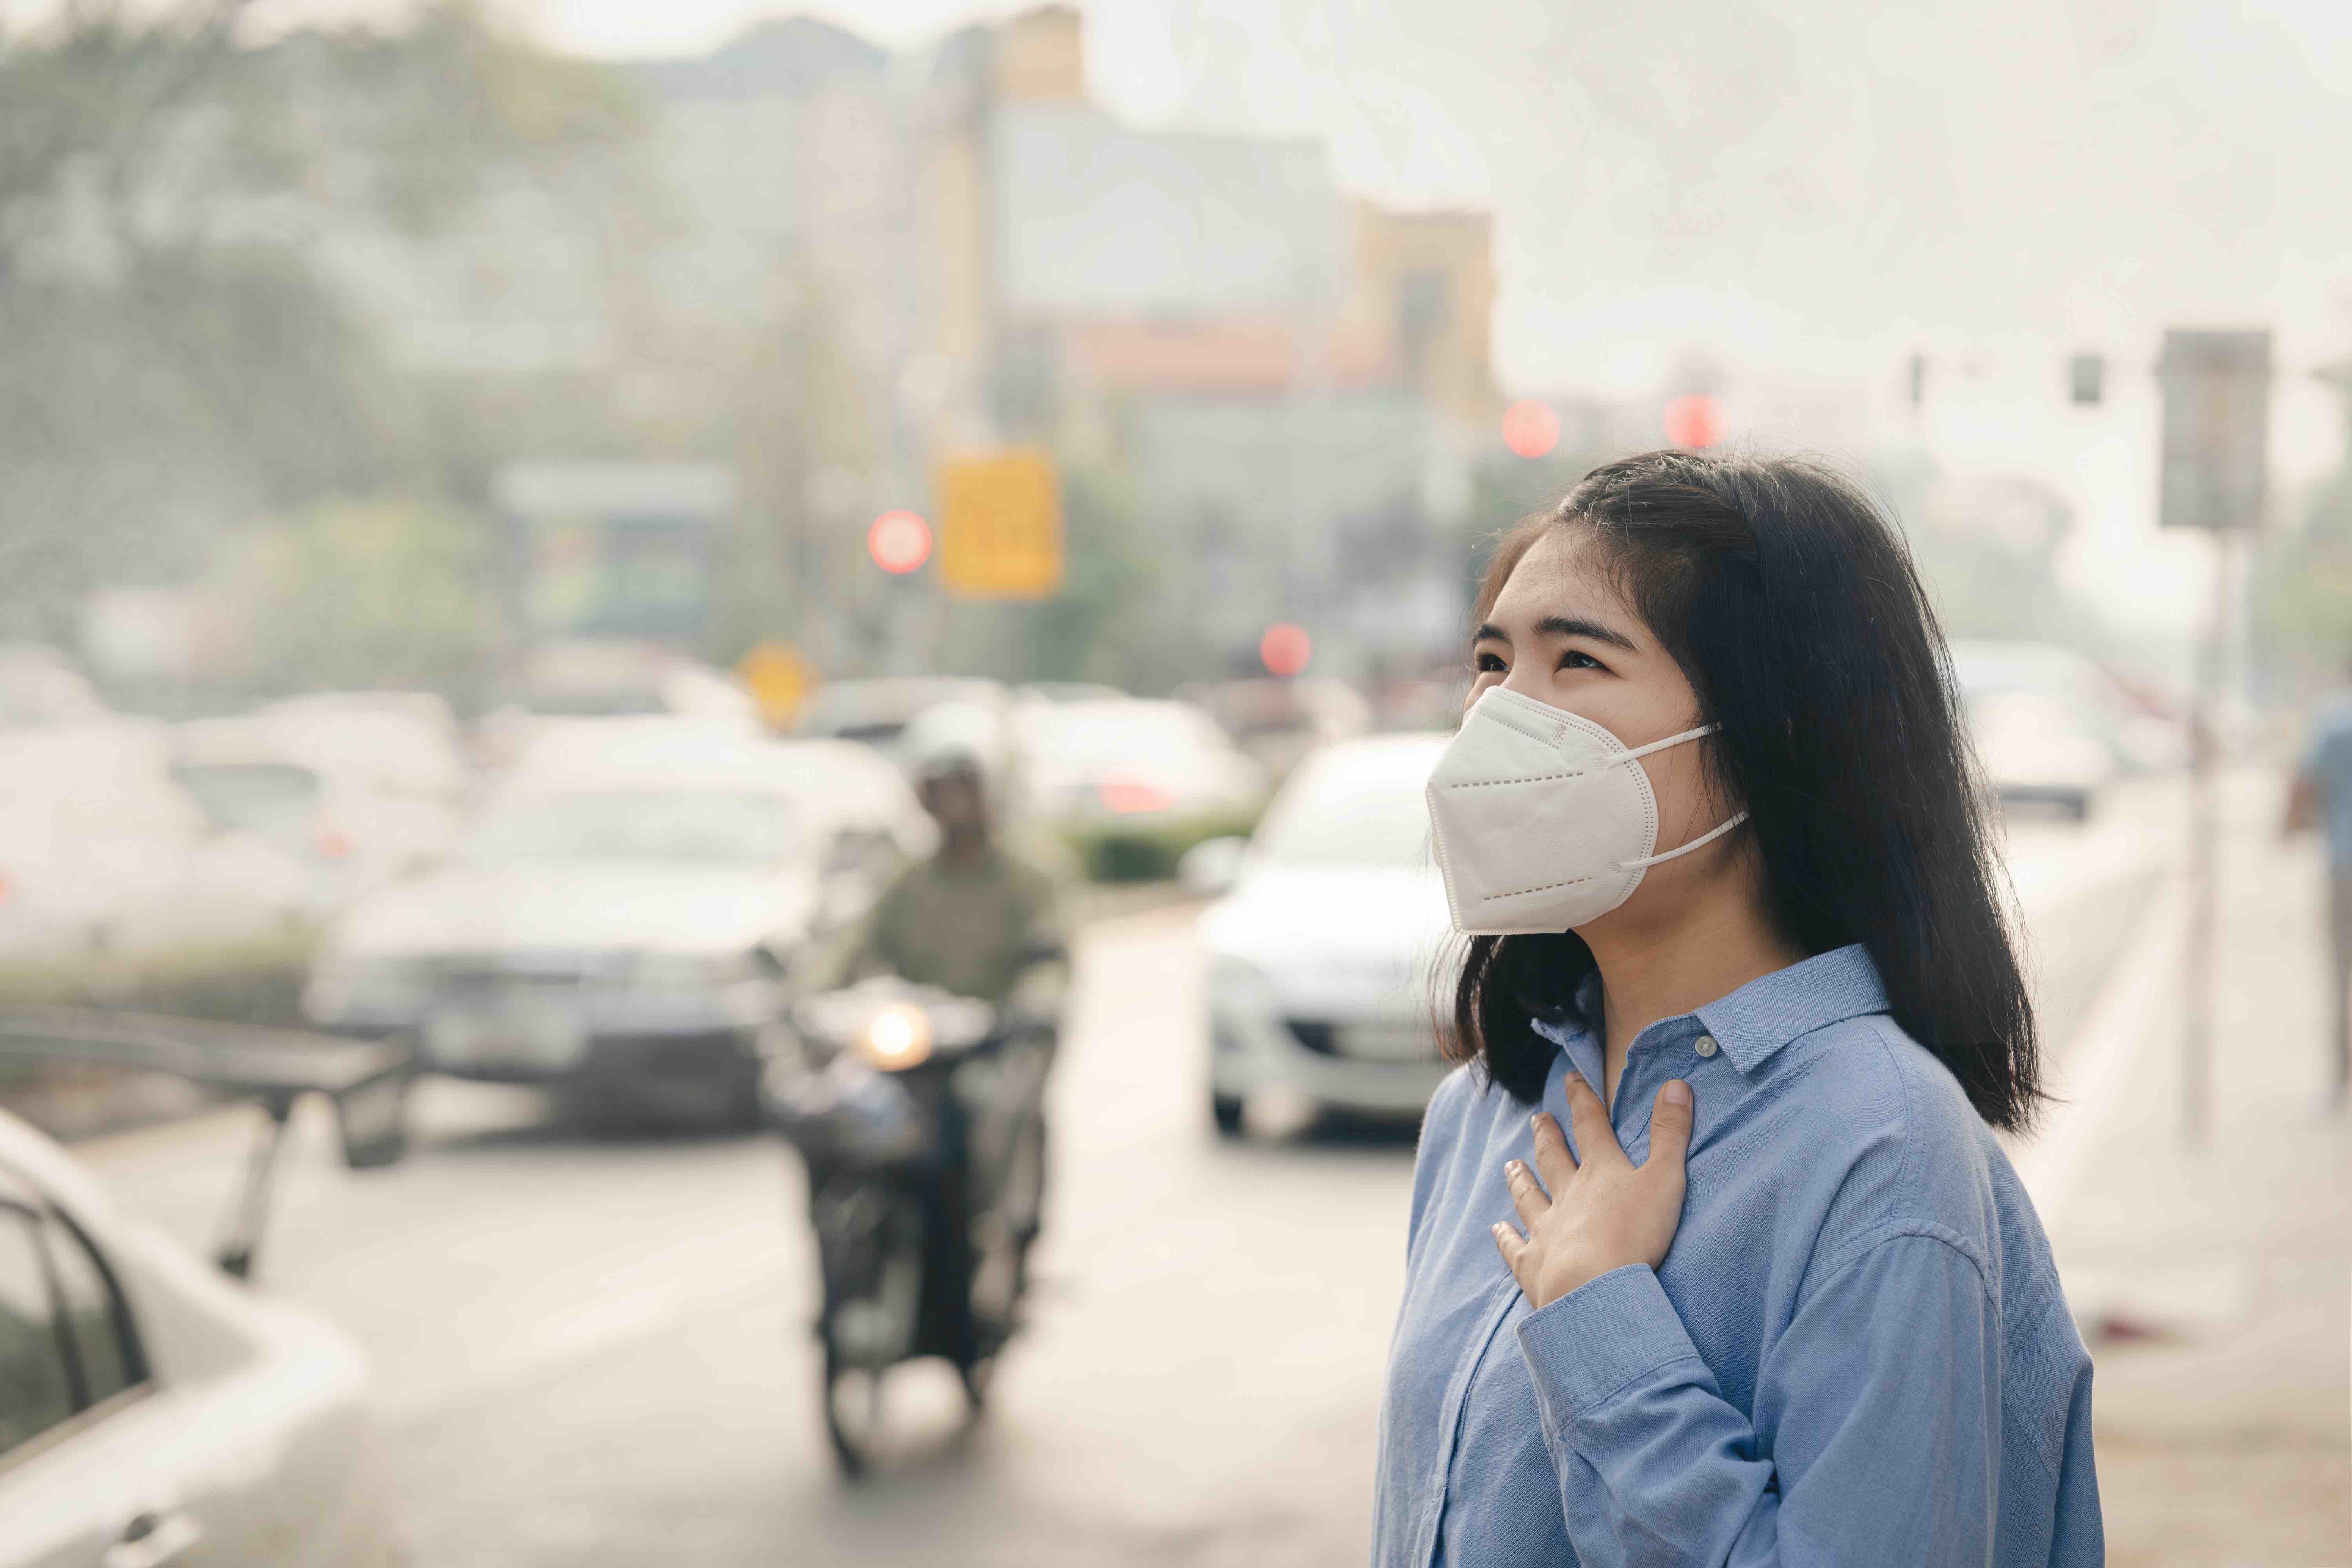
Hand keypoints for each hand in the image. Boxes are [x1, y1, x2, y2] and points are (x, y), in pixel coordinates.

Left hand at [1492, 1074, 1693, 1310]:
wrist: (1595, 1286)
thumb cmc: (1636, 1233)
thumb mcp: (1665, 1179)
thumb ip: (1671, 1133)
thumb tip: (1676, 1084)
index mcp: (1600, 1171)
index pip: (1590, 1125)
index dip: (1582, 1099)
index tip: (1571, 1079)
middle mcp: (1567, 1194)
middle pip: (1553, 1158)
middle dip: (1548, 1136)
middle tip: (1538, 1119)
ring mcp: (1546, 1228)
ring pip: (1529, 1196)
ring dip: (1520, 1179)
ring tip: (1510, 1164)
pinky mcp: (1533, 1263)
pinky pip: (1514, 1246)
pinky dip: (1505, 1236)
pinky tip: (1497, 1228)